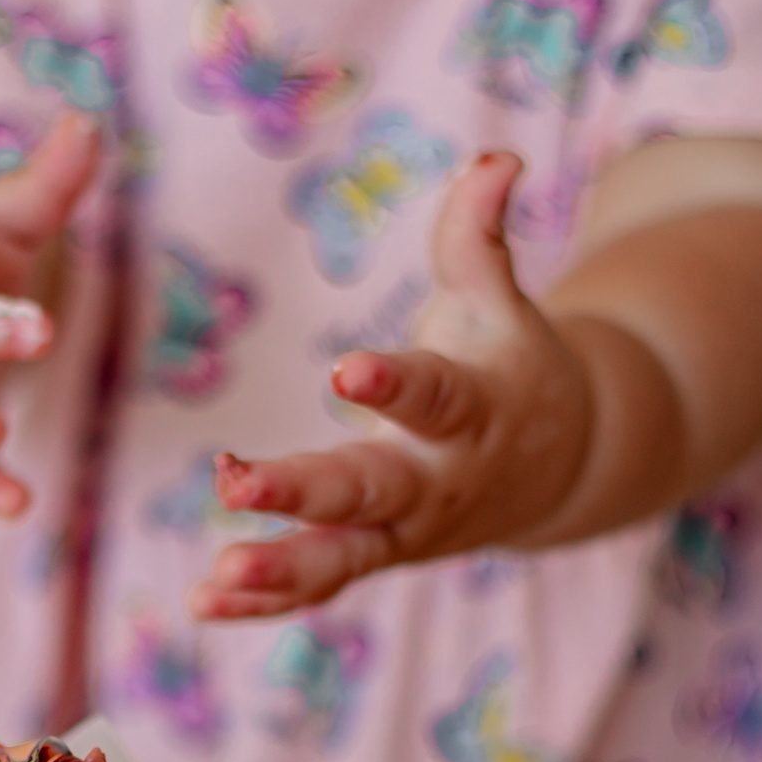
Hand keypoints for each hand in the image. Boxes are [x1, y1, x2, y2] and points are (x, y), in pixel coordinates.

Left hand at [189, 152, 598, 619]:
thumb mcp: (497, 298)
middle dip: (304, 491)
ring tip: (217, 572)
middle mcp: (436, 480)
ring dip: (279, 569)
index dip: (391, 385)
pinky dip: (264, 601)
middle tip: (235, 485)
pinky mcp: (377, 556)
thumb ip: (478, 235)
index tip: (345, 371)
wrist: (561, 465)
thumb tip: (494, 159)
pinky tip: (201, 601)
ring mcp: (405, 530)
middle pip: (369, 490)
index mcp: (468, 410)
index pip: (430, 396)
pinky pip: (320, 587)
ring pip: (342, 557)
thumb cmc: (508, 364)